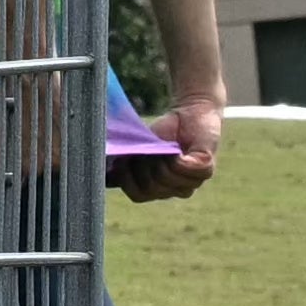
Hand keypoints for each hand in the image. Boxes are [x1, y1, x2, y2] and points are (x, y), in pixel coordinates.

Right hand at [119, 89, 221, 203]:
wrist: (191, 110)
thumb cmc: (164, 131)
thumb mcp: (140, 148)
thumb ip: (123, 162)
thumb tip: (99, 168)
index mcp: (161, 189)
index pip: (138, 195)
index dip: (127, 178)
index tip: (123, 160)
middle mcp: (178, 190)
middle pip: (151, 188)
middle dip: (142, 166)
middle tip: (145, 150)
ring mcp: (194, 181)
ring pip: (167, 178)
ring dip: (159, 159)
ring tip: (162, 146)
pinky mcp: (206, 168)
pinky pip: (184, 169)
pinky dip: (176, 157)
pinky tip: (177, 147)